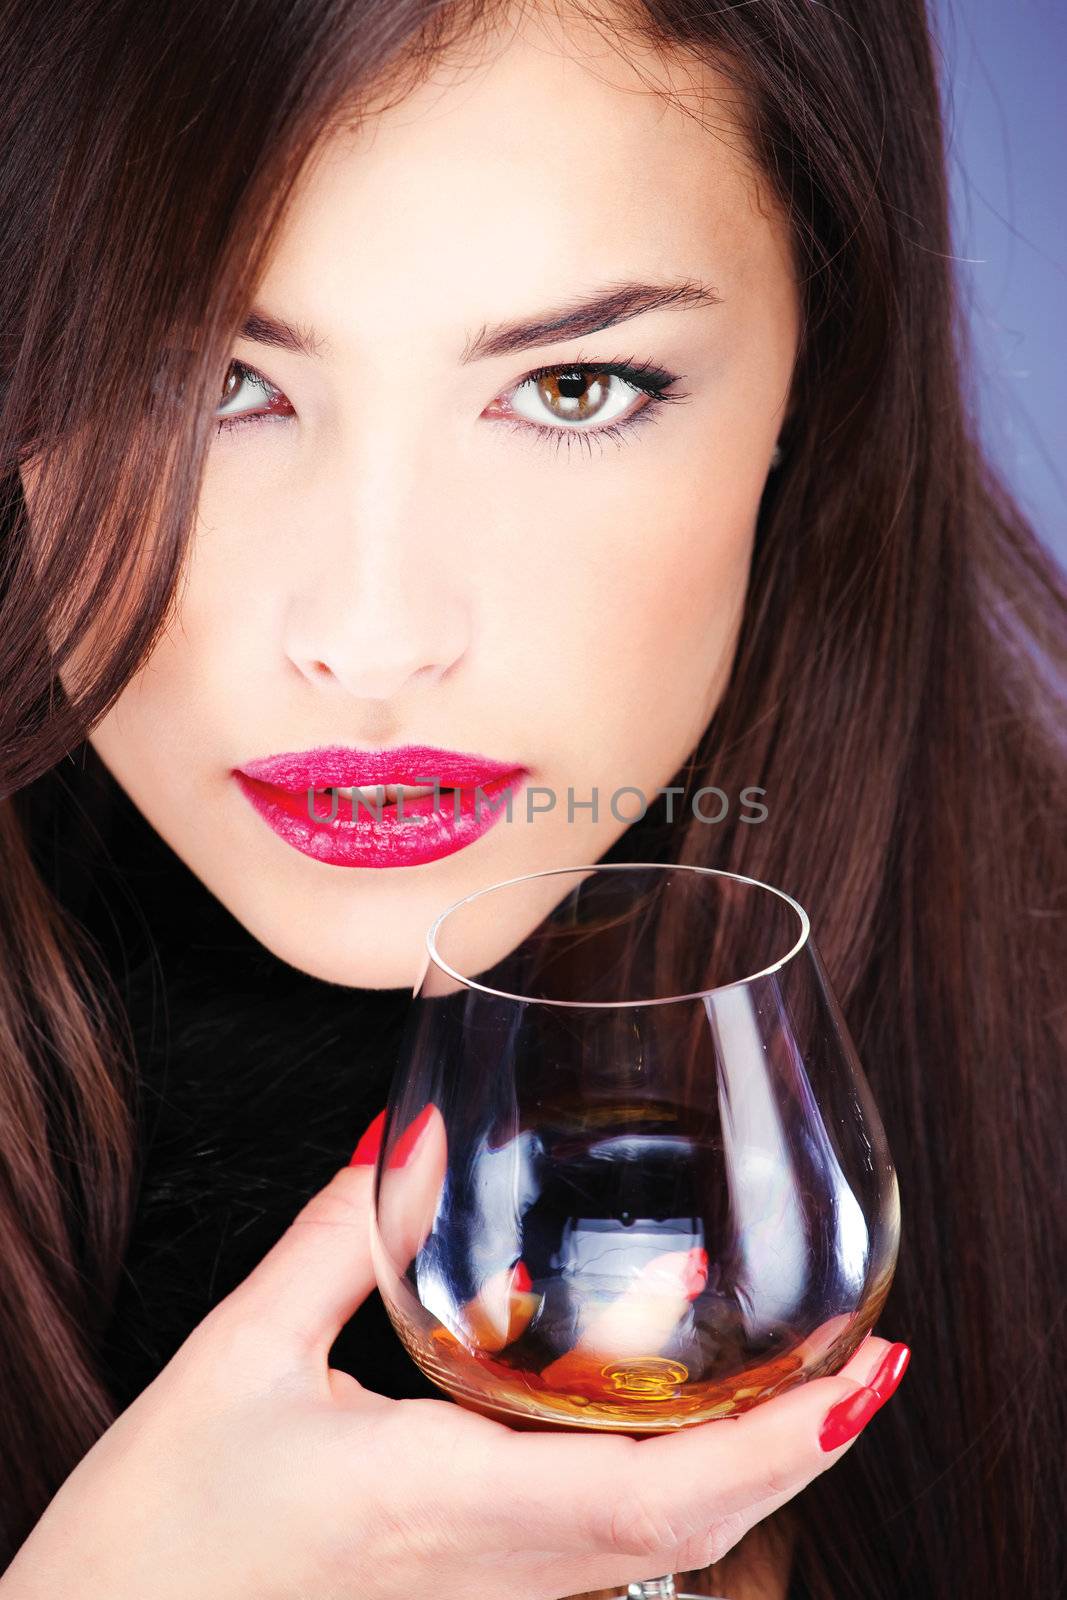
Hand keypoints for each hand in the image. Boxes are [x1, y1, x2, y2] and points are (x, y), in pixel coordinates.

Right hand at [1, 1105, 908, 1599]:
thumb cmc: (156, 1530)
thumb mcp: (234, 1357)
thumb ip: (331, 1240)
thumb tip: (396, 1143)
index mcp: (435, 1498)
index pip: (650, 1492)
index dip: (777, 1444)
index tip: (862, 1377)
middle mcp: (484, 1569)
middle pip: (689, 1530)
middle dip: (800, 1448)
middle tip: (869, 1360)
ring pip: (659, 1551)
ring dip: (751, 1472)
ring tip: (807, 1380)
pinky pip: (604, 1555)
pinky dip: (679, 1492)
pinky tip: (683, 1426)